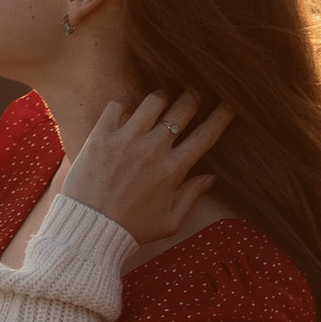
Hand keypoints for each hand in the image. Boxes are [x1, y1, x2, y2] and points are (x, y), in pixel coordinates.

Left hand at [57, 89, 232, 247]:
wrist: (90, 227)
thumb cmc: (132, 228)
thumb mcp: (170, 221)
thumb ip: (191, 196)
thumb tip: (211, 177)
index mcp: (173, 169)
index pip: (205, 135)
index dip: (221, 116)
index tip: (229, 104)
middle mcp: (153, 149)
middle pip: (183, 109)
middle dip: (193, 97)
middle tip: (193, 93)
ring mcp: (127, 139)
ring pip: (153, 101)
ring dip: (162, 97)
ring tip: (162, 99)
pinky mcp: (102, 135)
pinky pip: (118, 104)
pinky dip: (127, 100)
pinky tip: (130, 106)